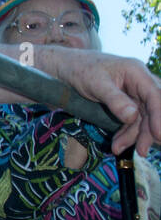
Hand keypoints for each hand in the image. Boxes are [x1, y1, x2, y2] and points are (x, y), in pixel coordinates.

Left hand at [37, 46, 160, 155]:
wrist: (67, 68)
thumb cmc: (81, 70)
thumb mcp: (96, 84)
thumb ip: (115, 100)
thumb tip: (132, 116)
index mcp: (136, 72)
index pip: (154, 95)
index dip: (159, 116)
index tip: (159, 135)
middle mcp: (139, 82)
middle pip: (152, 109)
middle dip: (147, 131)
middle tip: (142, 151)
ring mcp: (134, 93)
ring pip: (142, 118)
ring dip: (133, 136)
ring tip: (117, 148)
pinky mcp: (127, 103)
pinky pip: (132, 121)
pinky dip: (126, 134)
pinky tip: (117, 144)